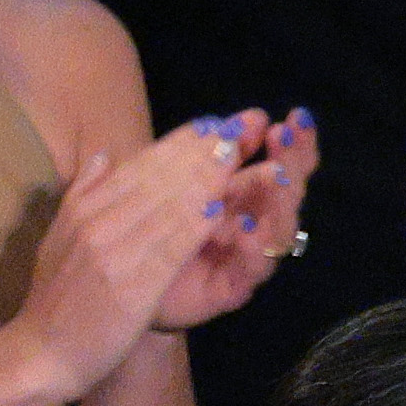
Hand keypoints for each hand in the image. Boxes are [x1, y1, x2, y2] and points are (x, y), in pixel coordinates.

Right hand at [0, 123, 258, 405]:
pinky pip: (166, 251)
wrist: (38, 352)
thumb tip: (103, 158)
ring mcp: (112, 254)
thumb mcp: (60, 239)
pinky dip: (191, 227)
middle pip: (153, 179)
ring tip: (231, 154)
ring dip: (200, 179)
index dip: (174, 144)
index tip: (206, 124)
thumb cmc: (55, 302)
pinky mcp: (128, 287)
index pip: (135, 168)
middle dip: (194, 152)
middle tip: (229, 127)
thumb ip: (83, 196)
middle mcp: (97, 224)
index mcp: (84, 211)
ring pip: (163, 207)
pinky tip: (218, 209)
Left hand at [146, 108, 318, 334]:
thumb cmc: (140, 225)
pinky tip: (249, 228)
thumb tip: (246, 118)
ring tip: (278, 176)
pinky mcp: (231, 289)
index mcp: (238, 194)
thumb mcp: (164, 175)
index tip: (296, 117)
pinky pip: (251, 271)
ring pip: (278, 231)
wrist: (108, 282)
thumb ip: (202, 151)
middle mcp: (248, 224)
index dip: (291, 144)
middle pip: (286, 194)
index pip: (277, 165)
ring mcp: (243, 258)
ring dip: (280, 202)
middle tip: (286, 135)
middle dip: (292, 163)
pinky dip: (253, 250)